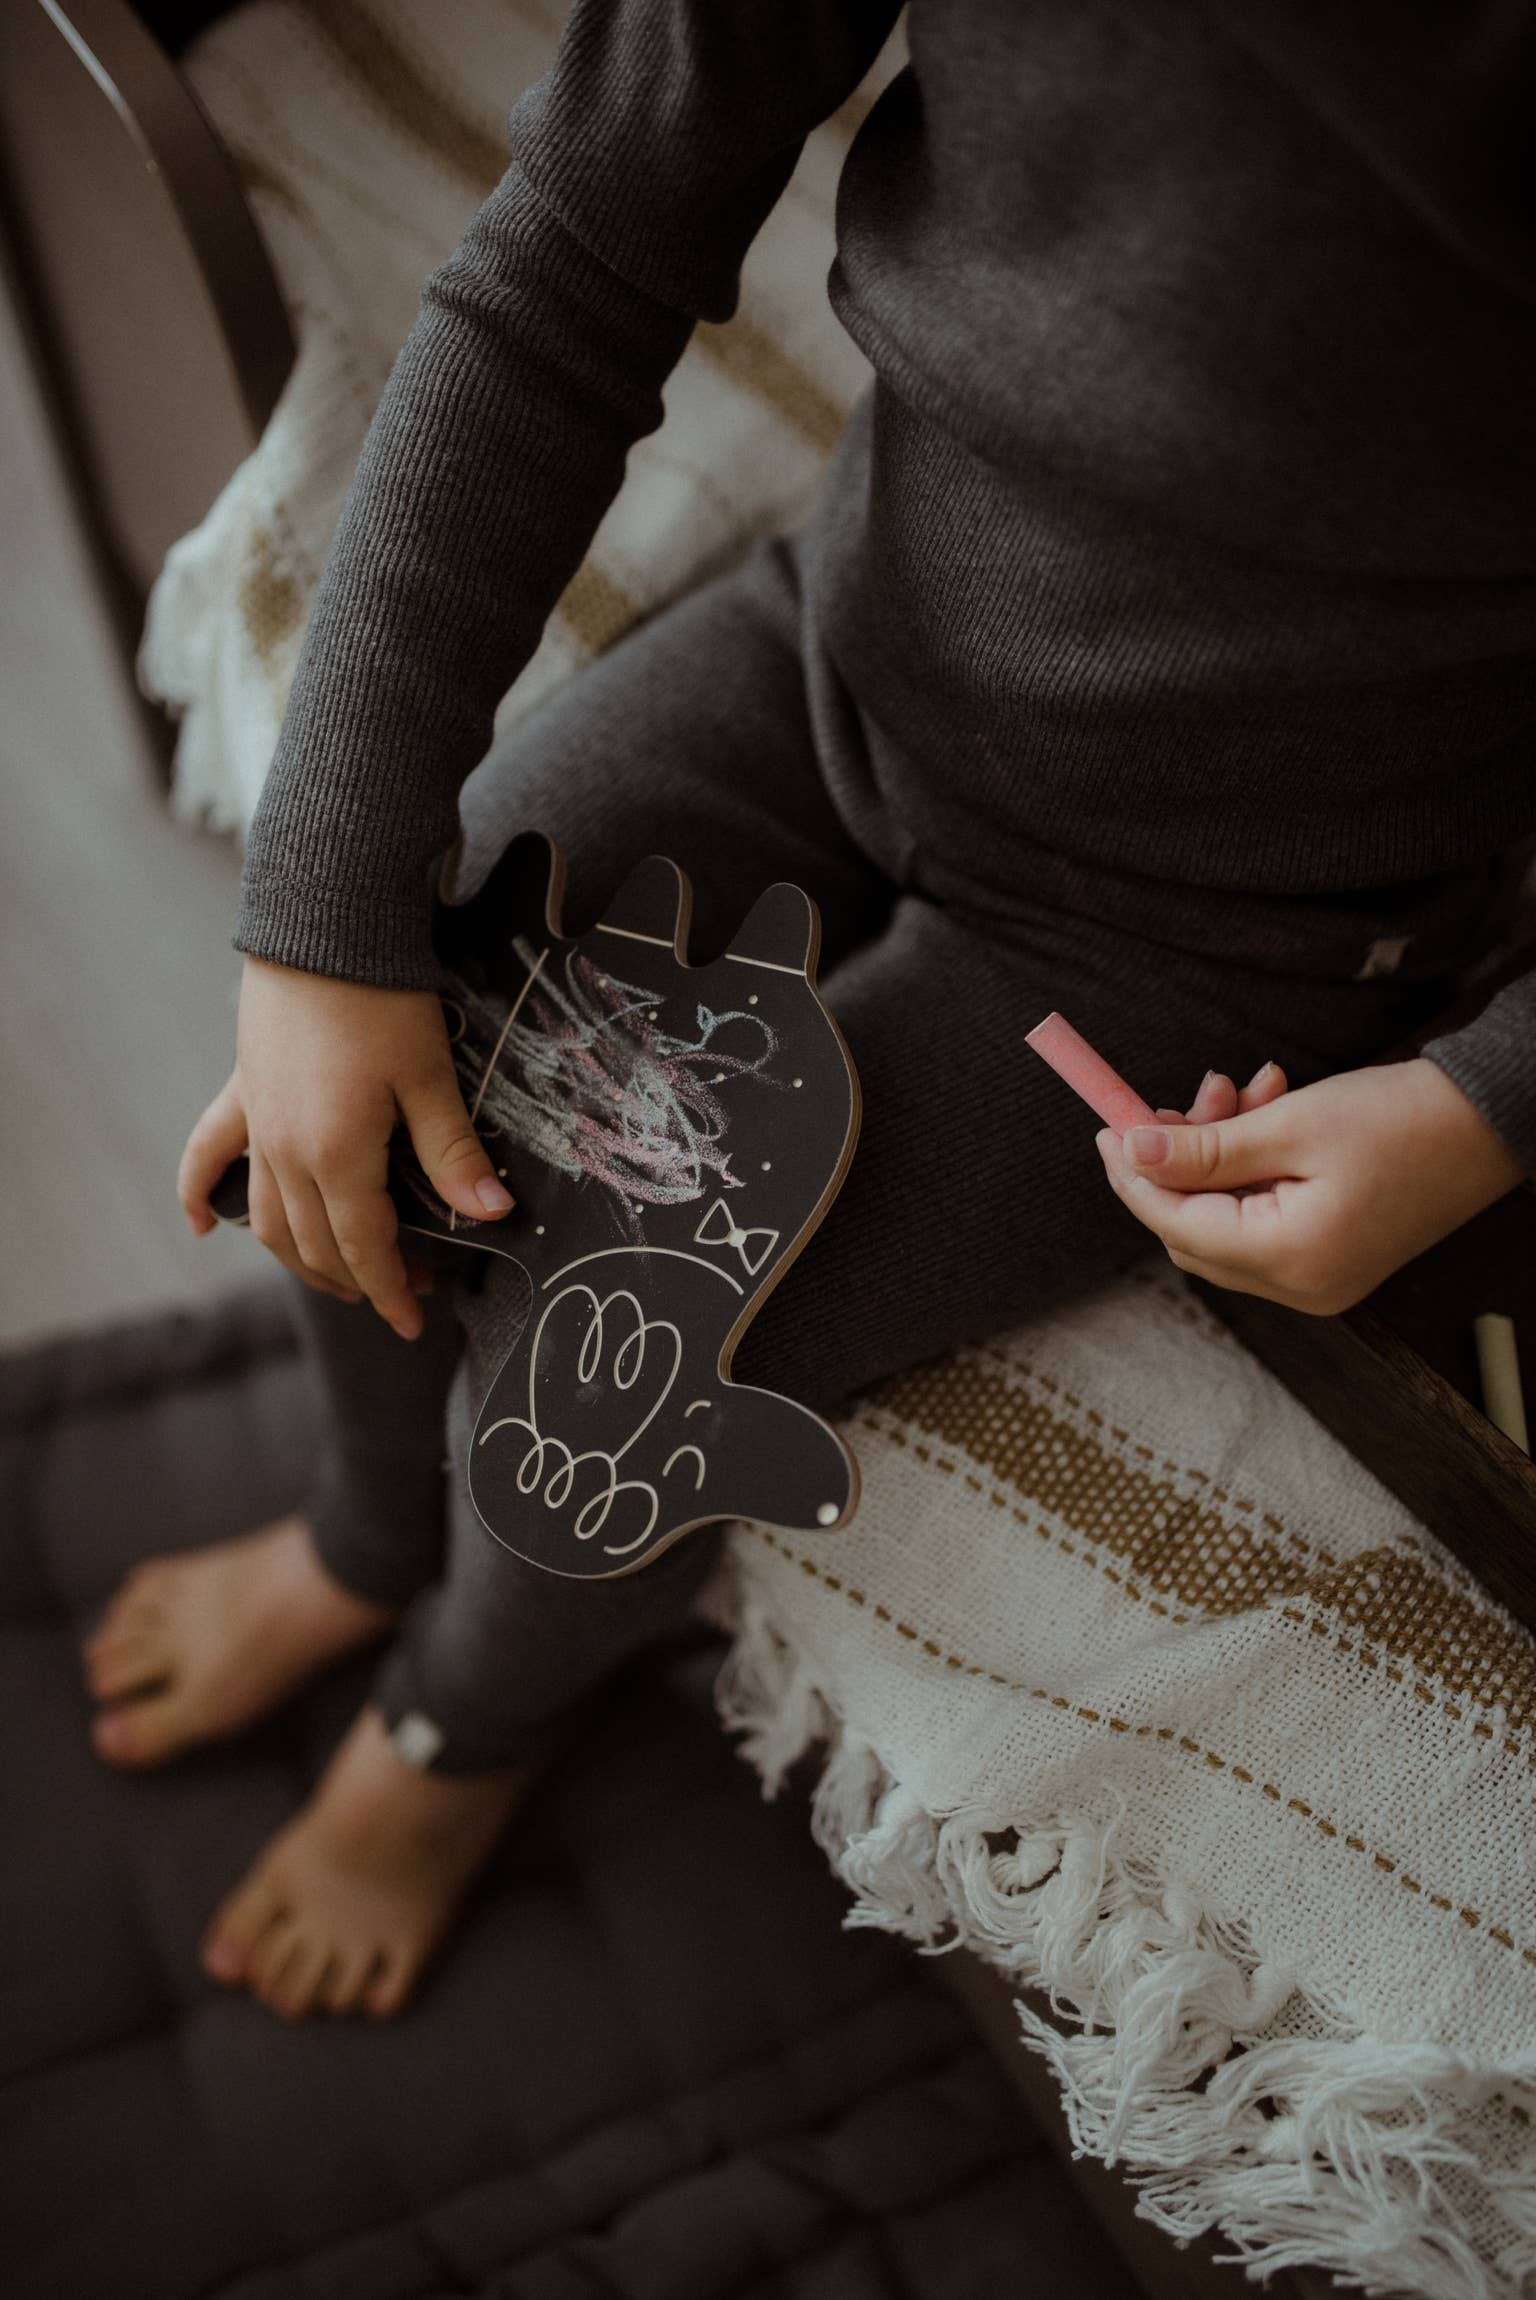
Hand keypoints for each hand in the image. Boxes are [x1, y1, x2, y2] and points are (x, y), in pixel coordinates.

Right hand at [178, 958, 513, 1337]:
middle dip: (359, 1279)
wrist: (323, 927)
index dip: (390, 1289)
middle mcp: (285, 1152)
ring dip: (300, 1258)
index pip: (364, 1246)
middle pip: (316, 1243)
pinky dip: (199, 1195)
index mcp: (336, 1155)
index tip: (413, 1320)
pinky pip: (207, 1156)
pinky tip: (202, 1226)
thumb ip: (453, 1152)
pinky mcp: (242, 1093)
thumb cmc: (384, 998)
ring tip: (337, 1278)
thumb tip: (492, 1214)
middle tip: (403, 1289)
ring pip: (268, 1219)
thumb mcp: (430, 1075)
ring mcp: (257, 1125)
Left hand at [1097, 1057, 1522, 1314]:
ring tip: (1243, 1089)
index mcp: (1289, 1260)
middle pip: (1193, 1230)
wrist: (1491, 1121)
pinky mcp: (1332, 1258)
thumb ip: (1203, 1149)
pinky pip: (1263, 1218)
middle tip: (1186, 1098)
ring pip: (1226, 1219)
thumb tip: (1129, 1153)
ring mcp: (1319, 1279)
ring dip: (1219, 1154)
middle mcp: (1301, 1287)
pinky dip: (1252, 1167)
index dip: (1133, 1175)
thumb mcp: (1289, 1125)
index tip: (1106, 1126)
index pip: (1176, 1224)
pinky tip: (1269, 1109)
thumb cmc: (1401, 1119)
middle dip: (1178, 1161)